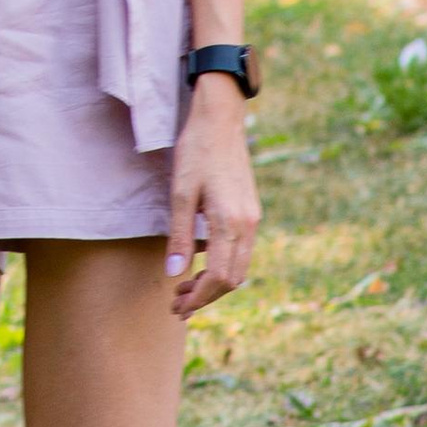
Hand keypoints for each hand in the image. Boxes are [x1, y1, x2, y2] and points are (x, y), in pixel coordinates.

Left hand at [164, 77, 259, 317]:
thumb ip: (180, 236)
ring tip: (184, 287)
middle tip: (176, 302)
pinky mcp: (251, 212)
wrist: (221, 120)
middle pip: (232, 279)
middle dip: (205, 296)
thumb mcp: (180, 192)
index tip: (177, 307)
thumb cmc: (196, 152)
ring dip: (214, 283)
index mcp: (230, 223)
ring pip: (238, 267)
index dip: (198, 298)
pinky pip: (240, 251)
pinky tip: (199, 260)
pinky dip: (222, 265)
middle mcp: (248, 226)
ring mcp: (252, 219)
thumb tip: (174, 274)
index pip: (219, 278)